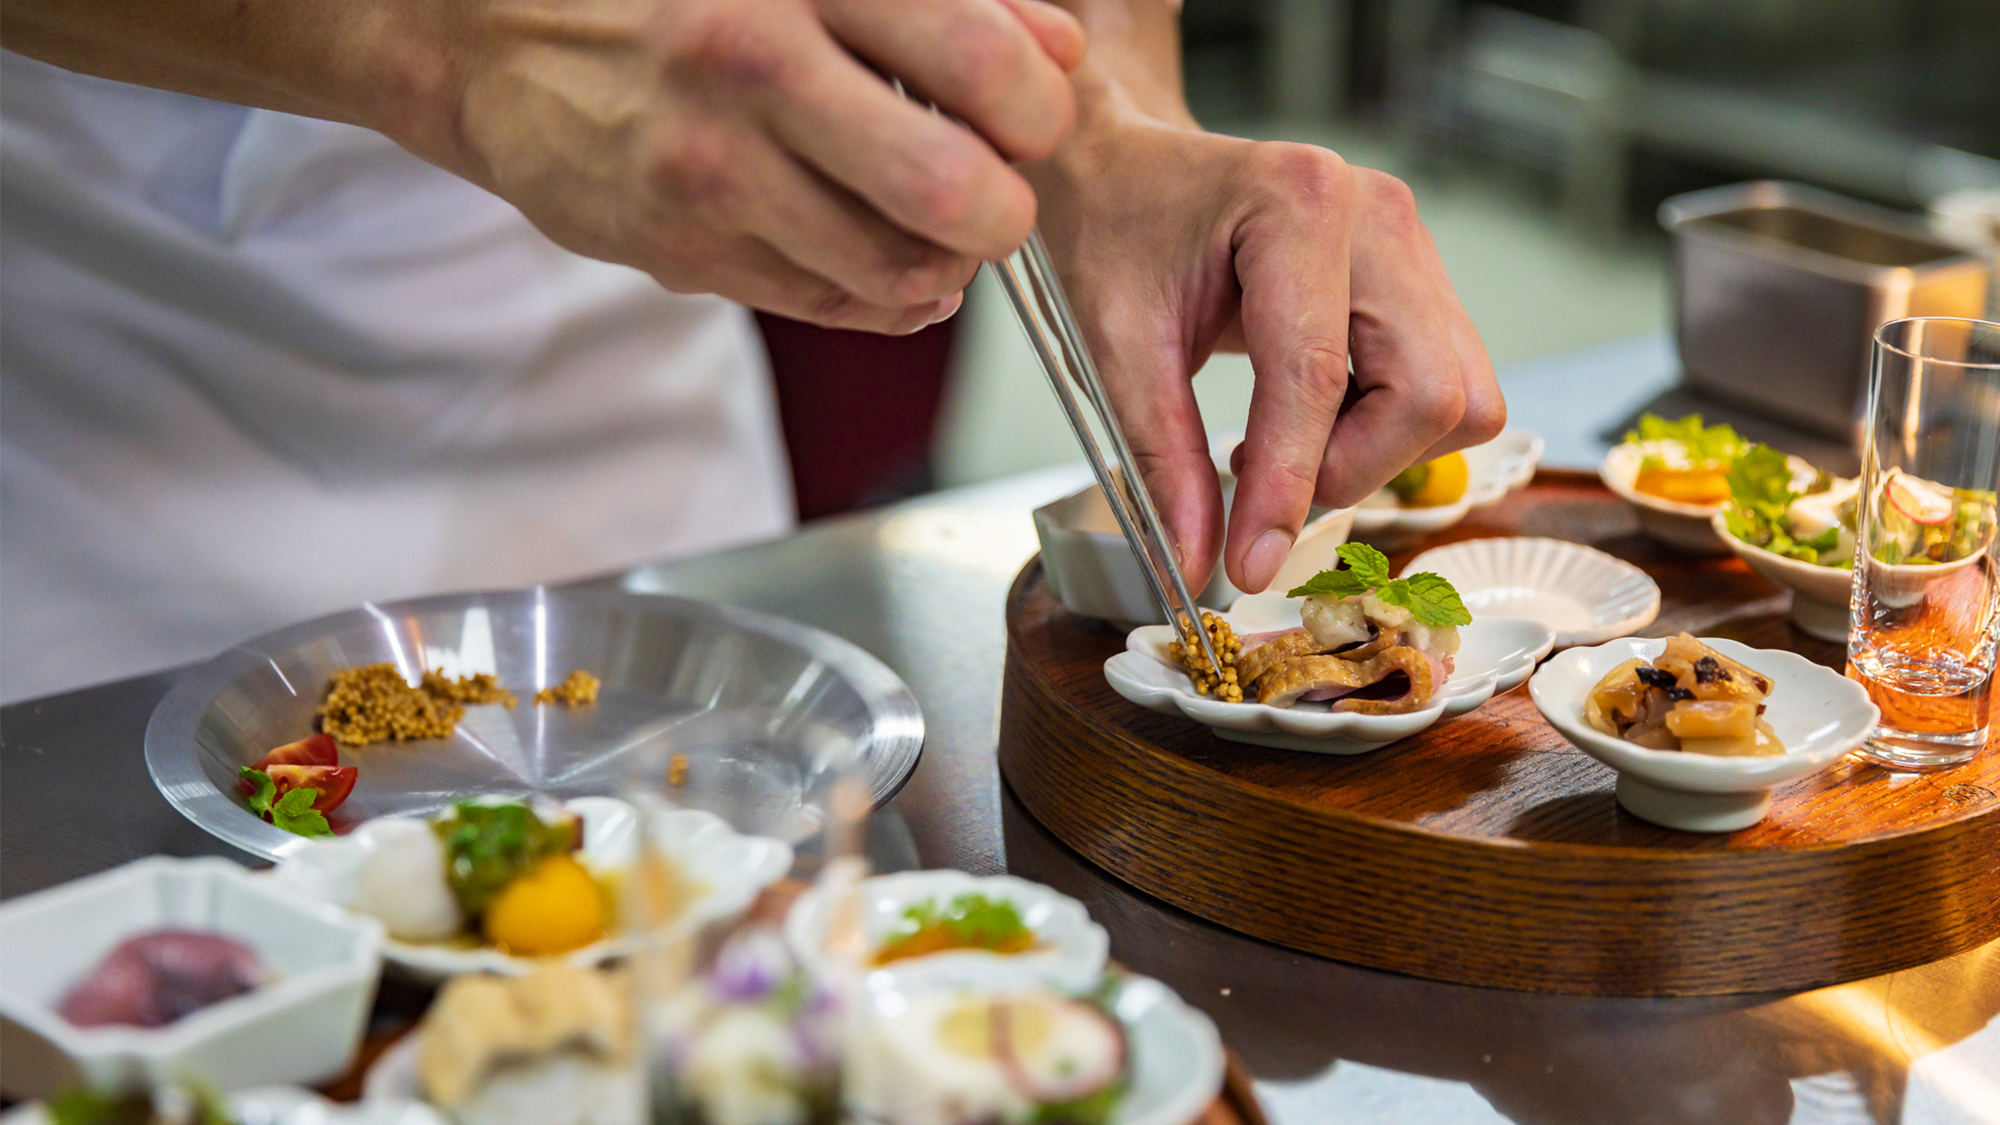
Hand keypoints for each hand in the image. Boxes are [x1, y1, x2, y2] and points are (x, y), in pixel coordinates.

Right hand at [425, 0, 1084, 332]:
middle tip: (994, 195)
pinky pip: (830, 306)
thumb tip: (1055, 49)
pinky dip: (881, 296)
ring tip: (932, 229)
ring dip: (942, 266)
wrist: (496, 37)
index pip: (982, 66)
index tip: (1028, 116)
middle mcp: (754, 70)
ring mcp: (713, 171)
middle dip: (1002, 212)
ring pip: (896, 271)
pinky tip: (877, 255)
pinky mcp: (682, 250)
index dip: (1038, 110)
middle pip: (952, 191)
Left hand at [1030, 107, 1502, 593]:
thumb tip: (1198, 564)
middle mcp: (1379, 216)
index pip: (1318, 376)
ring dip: (1376, 451)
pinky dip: (1383, 426)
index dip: (1289, 485)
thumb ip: (1163, 459)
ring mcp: (1411, 244)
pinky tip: (1307, 414)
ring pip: (1458, 397)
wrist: (1125, 170)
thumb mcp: (1114, 346)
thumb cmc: (1112, 232)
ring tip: (1281, 441)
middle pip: (1430, 393)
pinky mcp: (1419, 277)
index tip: (1248, 564)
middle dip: (1353, 467)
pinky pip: (1444, 382)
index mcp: (1297, 204)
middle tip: (1265, 485)